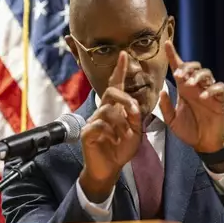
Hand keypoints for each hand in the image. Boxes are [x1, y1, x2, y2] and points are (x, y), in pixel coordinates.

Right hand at [79, 52, 141, 202]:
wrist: (109, 168)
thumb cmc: (121, 149)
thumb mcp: (136, 134)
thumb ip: (137, 119)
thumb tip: (134, 107)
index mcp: (114, 108)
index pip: (116, 86)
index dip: (119, 71)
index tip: (124, 54)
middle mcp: (101, 111)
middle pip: (110, 93)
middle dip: (125, 99)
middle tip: (134, 110)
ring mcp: (92, 121)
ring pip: (107, 111)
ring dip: (120, 123)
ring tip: (123, 136)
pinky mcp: (86, 133)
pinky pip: (98, 125)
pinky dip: (109, 133)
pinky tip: (111, 141)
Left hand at [159, 41, 223, 153]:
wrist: (205, 144)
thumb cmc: (189, 131)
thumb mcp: (172, 121)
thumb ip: (165, 107)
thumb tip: (161, 91)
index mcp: (184, 90)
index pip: (179, 68)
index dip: (173, 56)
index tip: (166, 44)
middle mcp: (197, 88)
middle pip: (194, 67)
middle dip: (186, 67)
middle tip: (178, 75)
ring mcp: (209, 93)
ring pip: (207, 73)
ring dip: (197, 76)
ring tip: (189, 85)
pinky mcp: (220, 100)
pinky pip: (219, 87)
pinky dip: (211, 89)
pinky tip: (202, 97)